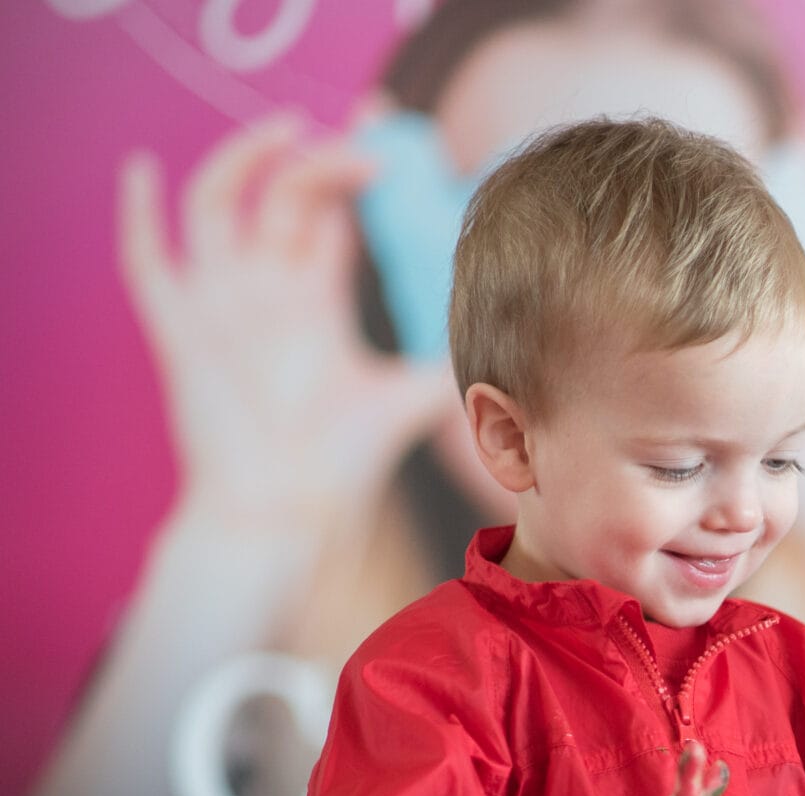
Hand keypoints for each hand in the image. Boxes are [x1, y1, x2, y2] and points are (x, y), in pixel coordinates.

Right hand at [120, 114, 452, 531]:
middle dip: (321, 159)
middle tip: (372, 143)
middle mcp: (264, 291)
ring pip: (216, 204)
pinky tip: (145, 171)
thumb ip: (449, 358)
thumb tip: (515, 330)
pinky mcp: (180, 329)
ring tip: (292, 131)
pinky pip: (146, 260)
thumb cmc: (340, 463)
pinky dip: (137, 213)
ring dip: (244, 160)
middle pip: (282, 195)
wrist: (286, 510)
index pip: (329, 212)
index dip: (350, 164)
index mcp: (313, 300)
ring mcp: (220, 304)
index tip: (385, 125)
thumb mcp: (409, 396)